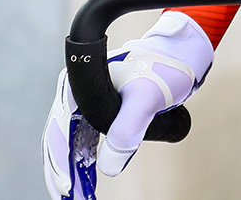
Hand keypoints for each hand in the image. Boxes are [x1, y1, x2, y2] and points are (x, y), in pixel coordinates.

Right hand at [42, 11, 212, 197]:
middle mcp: (77, 93)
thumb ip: (128, 128)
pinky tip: (87, 180)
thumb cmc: (165, 68)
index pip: (60, 130)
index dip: (60, 161)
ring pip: (71, 143)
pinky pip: (85, 141)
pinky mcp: (100, 111)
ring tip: (78, 195)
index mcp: (80, 84)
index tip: (66, 186)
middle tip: (69, 197)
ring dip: (73, 170)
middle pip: (61, 139)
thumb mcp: (147, 97)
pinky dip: (84, 161)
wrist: (180, 55)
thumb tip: (108, 167)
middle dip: (62, 171)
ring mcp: (87, 103)